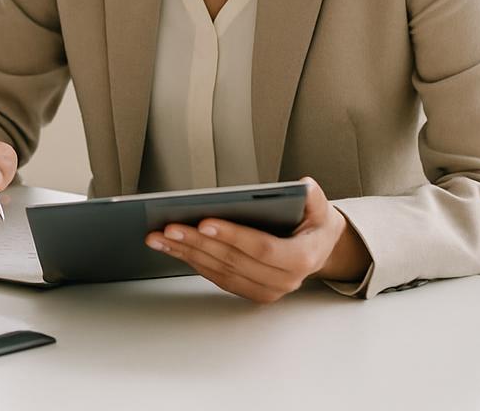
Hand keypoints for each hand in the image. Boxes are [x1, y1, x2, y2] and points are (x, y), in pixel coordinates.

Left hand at [144, 177, 370, 303]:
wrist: (320, 249)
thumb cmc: (314, 224)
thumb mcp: (320, 207)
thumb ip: (313, 196)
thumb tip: (302, 186)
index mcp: (301, 258)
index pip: (262, 248)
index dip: (233, 236)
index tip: (204, 221)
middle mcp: (284, 280)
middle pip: (234, 261)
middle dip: (199, 243)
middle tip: (168, 228)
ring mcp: (266, 290)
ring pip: (220, 271)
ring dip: (187, 254)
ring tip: (159, 238)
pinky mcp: (250, 292)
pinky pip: (217, 278)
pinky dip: (193, 262)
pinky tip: (172, 248)